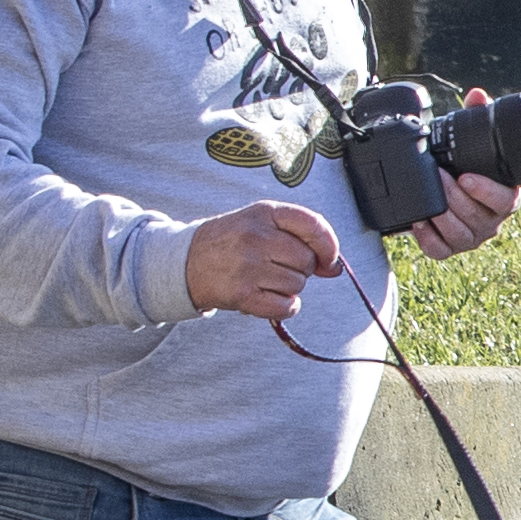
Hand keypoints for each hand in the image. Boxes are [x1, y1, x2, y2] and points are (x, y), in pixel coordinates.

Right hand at [185, 199, 342, 319]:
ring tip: (265, 279)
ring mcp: (247, 266)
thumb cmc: (232, 241)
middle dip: (301, 269)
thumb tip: (335, 268)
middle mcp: (256, 236)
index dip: (329, 246)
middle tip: (277, 267)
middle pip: (307, 261)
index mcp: (264, 212)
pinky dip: (284, 307)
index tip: (328, 259)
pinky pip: (286, 306)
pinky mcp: (241, 294)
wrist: (184, 261)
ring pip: (298, 285)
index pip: (314, 226)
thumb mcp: (262, 224)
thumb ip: (301, 238)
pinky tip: (268, 298)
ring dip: (289, 288)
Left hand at [406, 87, 520, 261]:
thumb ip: (478, 118)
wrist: (449, 193)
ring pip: (461, 235)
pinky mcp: (450, 249)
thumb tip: (477, 95)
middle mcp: (491, 221)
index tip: (468, 177)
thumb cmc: (466, 168)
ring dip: (442, 216)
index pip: (506, 201)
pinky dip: (428, 238)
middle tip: (439, 176)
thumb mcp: (473, 143)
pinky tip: (419, 220)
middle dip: (455, 196)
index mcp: (504, 198)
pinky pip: (441, 251)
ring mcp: (471, 237)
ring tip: (429, 198)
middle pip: (478, 216)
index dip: (487, 191)